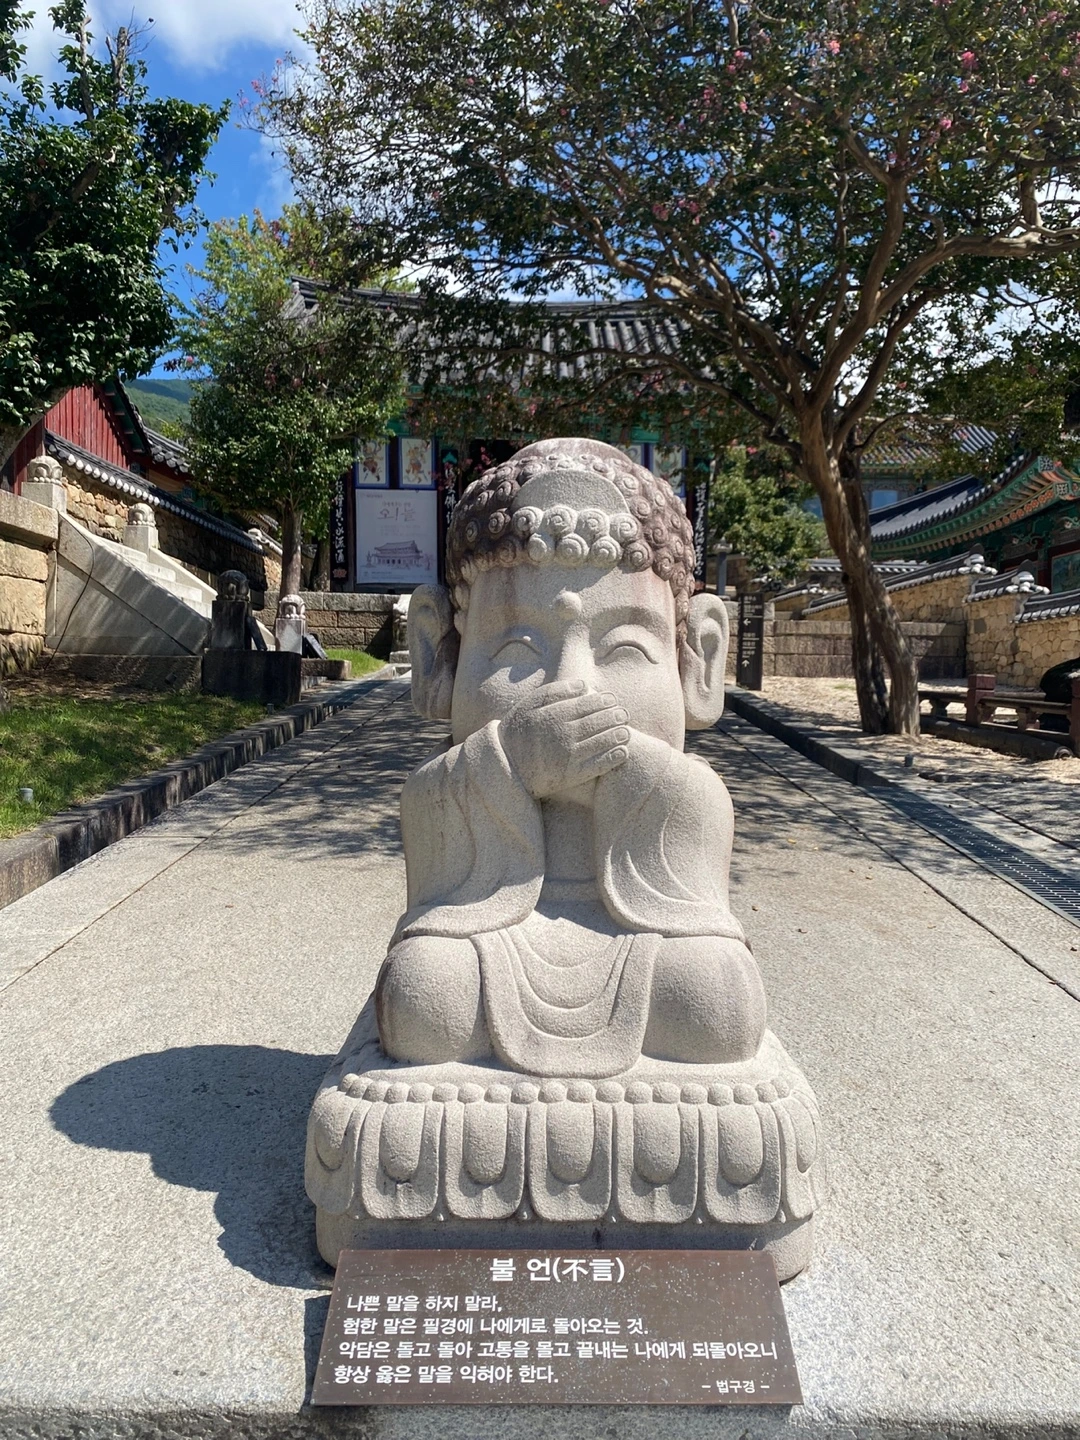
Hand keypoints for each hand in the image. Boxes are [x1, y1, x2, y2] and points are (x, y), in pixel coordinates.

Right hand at [499, 680, 629, 798]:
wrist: (505, 767)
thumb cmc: (518, 732)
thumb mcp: (528, 705)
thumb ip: (555, 692)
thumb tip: (583, 686)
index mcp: (553, 716)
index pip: (586, 705)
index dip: (603, 701)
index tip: (612, 700)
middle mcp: (562, 735)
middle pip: (596, 722)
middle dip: (614, 716)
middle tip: (624, 714)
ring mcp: (568, 756)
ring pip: (600, 742)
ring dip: (617, 735)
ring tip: (626, 731)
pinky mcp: (570, 776)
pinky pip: (596, 766)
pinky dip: (612, 758)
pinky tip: (623, 752)